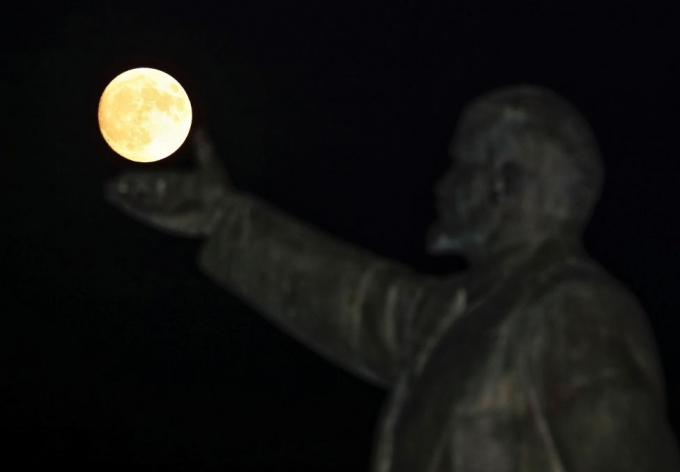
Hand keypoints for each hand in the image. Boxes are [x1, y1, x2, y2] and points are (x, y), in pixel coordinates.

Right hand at [104, 126, 232, 237]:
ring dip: (123, 196)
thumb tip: (201, 129)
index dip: (141, 178)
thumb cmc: (219, 189)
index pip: (153, 179)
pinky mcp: (160, 217)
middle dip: (128, 188)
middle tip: (113, 182)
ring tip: (108, 190)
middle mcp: (168, 196)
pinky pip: (139, 209)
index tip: (127, 173)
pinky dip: (127, 203)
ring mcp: (164, 207)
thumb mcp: (210, 164)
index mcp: (177, 183)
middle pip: (143, 191)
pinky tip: (114, 197)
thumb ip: (203, 148)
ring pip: (138, 201)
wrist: (221, 211)